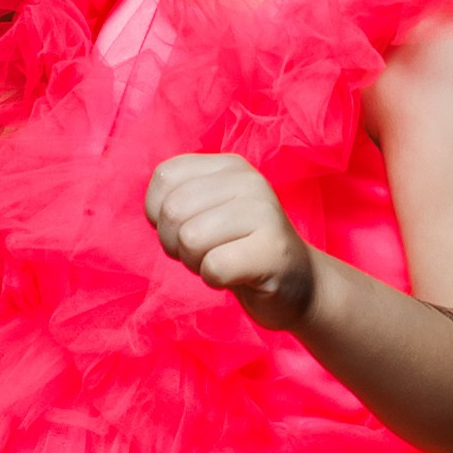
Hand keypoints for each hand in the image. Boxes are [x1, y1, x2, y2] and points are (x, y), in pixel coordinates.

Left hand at [146, 152, 313, 324]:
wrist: (300, 285)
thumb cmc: (242, 249)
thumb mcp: (211, 211)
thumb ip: (180, 198)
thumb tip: (153, 211)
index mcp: (230, 167)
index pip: (164, 176)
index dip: (158, 213)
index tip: (186, 228)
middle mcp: (249, 181)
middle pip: (173, 210)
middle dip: (174, 243)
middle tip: (202, 252)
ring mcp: (265, 213)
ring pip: (190, 239)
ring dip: (195, 263)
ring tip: (221, 262)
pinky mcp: (272, 251)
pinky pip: (214, 267)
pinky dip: (214, 280)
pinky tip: (236, 276)